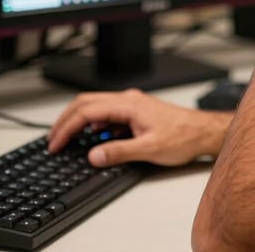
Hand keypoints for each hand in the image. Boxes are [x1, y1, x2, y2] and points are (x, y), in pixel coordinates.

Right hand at [47, 88, 232, 166]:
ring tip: (65, 139)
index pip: (87, 111)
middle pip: (86, 102)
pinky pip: (106, 112)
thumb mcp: (149, 149)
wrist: (202, 131)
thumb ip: (119, 152)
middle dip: (65, 120)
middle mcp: (128, 99)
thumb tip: (93, 155)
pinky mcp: (135, 111)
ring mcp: (131, 104)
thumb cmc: (182, 136)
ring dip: (77, 120)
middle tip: (52, 141)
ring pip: (95, 105)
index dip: (67, 127)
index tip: (55, 144)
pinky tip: (90, 137)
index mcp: (129, 104)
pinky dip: (92, 122)